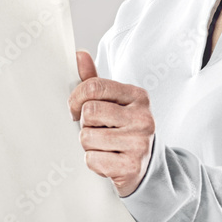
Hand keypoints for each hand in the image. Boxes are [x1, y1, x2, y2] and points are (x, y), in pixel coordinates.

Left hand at [68, 50, 154, 197]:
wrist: (146, 167)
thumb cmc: (123, 129)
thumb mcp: (113, 103)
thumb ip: (95, 80)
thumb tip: (79, 54)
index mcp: (138, 96)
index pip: (95, 86)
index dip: (76, 98)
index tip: (75, 109)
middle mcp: (143, 117)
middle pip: (89, 111)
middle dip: (85, 123)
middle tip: (96, 129)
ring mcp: (139, 143)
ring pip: (87, 137)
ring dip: (88, 144)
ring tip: (104, 145)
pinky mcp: (132, 166)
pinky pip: (92, 159)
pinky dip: (94, 162)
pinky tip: (108, 160)